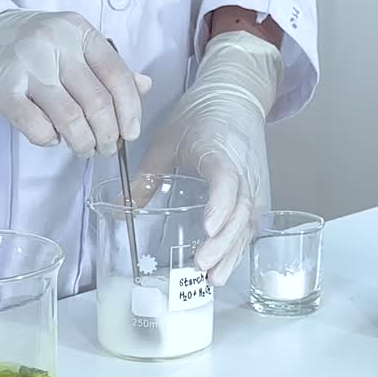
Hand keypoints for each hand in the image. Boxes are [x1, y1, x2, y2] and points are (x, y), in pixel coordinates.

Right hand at [0, 10, 151, 156]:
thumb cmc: (32, 44)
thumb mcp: (74, 44)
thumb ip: (108, 65)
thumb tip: (145, 87)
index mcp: (78, 32)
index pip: (117, 75)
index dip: (130, 110)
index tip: (130, 133)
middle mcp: (55, 44)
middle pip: (97, 101)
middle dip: (108, 134)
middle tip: (107, 147)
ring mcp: (28, 66)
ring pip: (70, 118)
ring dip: (83, 142)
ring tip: (84, 148)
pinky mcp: (3, 89)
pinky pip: (37, 126)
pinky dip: (50, 139)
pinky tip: (53, 138)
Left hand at [135, 31, 282, 285]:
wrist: (235, 96)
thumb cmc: (200, 116)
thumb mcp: (166, 141)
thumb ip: (146, 177)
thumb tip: (120, 209)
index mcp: (220, 153)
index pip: (226, 182)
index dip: (219, 205)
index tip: (208, 228)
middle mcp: (244, 171)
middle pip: (240, 212)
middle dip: (222, 243)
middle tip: (201, 266)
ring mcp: (254, 183)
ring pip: (248, 224)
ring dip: (232, 252)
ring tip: (214, 279)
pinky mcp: (257, 192)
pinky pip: (250, 224)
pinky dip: (238, 246)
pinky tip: (223, 267)